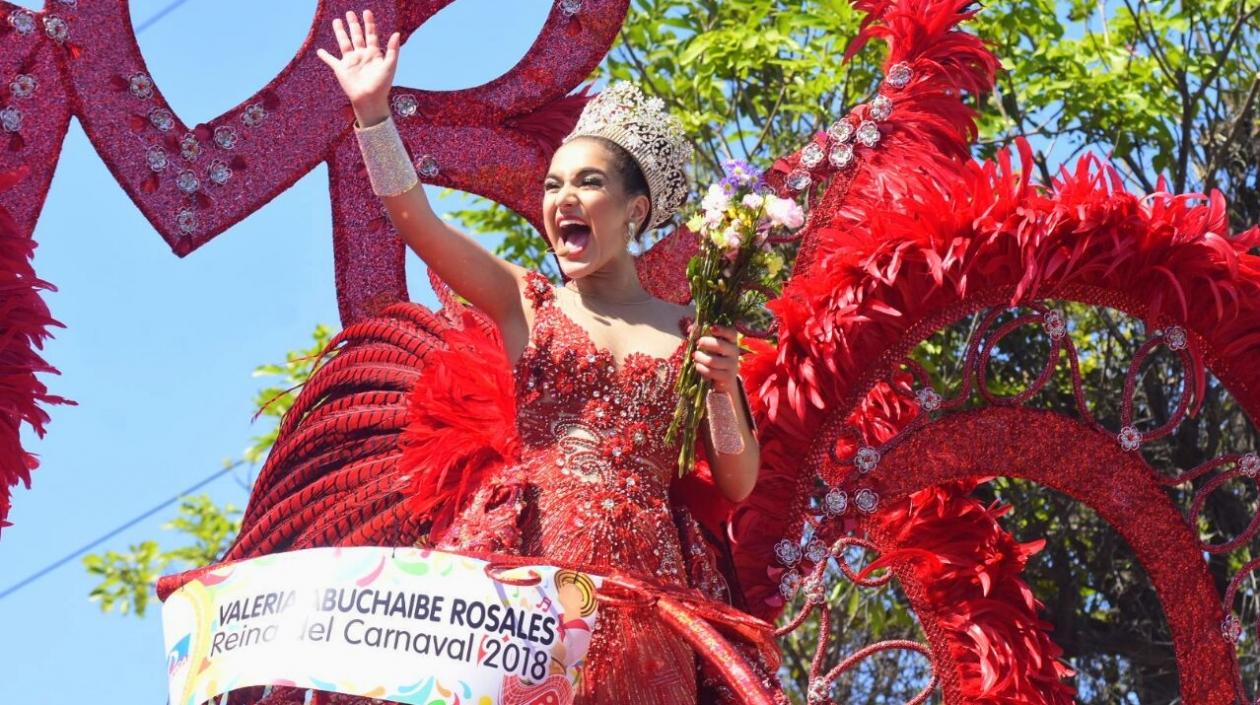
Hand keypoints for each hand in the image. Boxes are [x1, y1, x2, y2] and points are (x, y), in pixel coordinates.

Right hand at [316, 9, 399, 124]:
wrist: (370, 99)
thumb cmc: (382, 85)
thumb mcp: (390, 66)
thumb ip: (392, 50)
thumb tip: (396, 33)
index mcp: (373, 54)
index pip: (371, 34)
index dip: (369, 23)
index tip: (367, 12)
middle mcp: (361, 55)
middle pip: (356, 36)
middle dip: (353, 24)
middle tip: (349, 13)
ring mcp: (351, 61)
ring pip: (344, 43)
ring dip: (340, 32)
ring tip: (336, 21)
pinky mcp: (341, 69)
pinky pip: (331, 61)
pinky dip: (325, 56)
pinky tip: (320, 51)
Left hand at [692, 325, 741, 393]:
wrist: (724, 378)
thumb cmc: (715, 356)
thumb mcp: (711, 346)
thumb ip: (702, 335)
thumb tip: (690, 328)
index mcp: (731, 341)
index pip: (731, 333)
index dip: (722, 330)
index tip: (712, 328)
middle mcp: (734, 352)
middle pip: (720, 345)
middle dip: (706, 343)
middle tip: (698, 343)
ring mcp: (732, 365)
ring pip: (712, 361)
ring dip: (700, 358)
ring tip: (695, 356)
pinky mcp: (727, 376)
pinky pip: (711, 372)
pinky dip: (701, 368)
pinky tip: (698, 366)